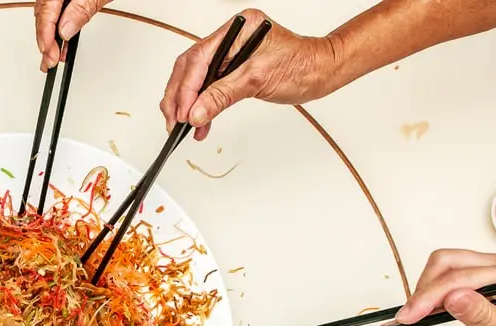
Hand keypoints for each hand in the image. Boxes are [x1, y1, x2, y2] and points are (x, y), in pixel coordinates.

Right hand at [35, 0, 110, 69]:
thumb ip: (81, 10)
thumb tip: (66, 30)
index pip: (46, 10)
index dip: (45, 35)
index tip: (49, 54)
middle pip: (43, 13)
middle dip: (45, 40)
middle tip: (49, 61)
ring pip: (49, 13)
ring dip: (51, 36)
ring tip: (54, 56)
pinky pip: (59, 10)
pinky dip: (59, 26)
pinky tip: (61, 40)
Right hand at [161, 10, 339, 139]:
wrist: (321, 72)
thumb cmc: (301, 66)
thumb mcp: (258, 81)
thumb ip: (222, 96)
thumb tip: (196, 113)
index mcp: (236, 29)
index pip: (198, 58)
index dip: (186, 88)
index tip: (181, 113)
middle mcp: (230, 37)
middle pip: (191, 67)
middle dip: (179, 96)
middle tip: (174, 121)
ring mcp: (230, 52)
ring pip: (196, 78)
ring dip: (187, 104)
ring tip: (183, 126)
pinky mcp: (234, 68)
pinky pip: (209, 86)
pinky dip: (202, 106)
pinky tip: (200, 122)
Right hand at [385, 249, 495, 325]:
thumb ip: (483, 316)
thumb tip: (453, 299)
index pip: (461, 278)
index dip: (430, 297)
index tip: (408, 318)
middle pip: (446, 263)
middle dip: (421, 291)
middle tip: (405, 322)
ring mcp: (488, 270)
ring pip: (441, 270)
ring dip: (421, 295)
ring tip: (409, 324)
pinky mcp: (478, 279)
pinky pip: (446, 281)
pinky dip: (428, 299)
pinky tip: (420, 317)